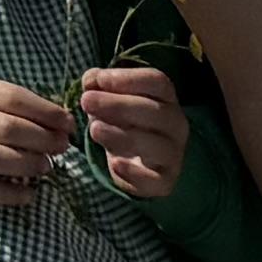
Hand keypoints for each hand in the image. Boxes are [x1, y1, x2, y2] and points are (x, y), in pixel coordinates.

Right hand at [0, 74, 77, 208]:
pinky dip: (9, 194)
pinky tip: (29, 193)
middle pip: (4, 128)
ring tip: (46, 166)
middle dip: (40, 139)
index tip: (69, 125)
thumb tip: (66, 125)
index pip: (12, 98)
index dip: (46, 113)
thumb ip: (27, 109)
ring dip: (25, 164)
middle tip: (61, 147)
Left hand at [75, 62, 184, 197]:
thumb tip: (90, 81)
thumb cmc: (121, 122)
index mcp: (165, 98)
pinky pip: (154, 179)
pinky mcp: (164, 181)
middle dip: (118, 105)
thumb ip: (98, 84)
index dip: (129, 79)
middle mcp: (176, 125)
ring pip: (156, 146)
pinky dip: (134, 173)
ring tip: (95, 130)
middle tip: (86, 102)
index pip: (157, 82)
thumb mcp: (108, 97)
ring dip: (122, 136)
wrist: (131, 163)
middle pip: (155, 111)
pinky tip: (115, 164)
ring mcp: (173, 155)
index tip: (100, 79)